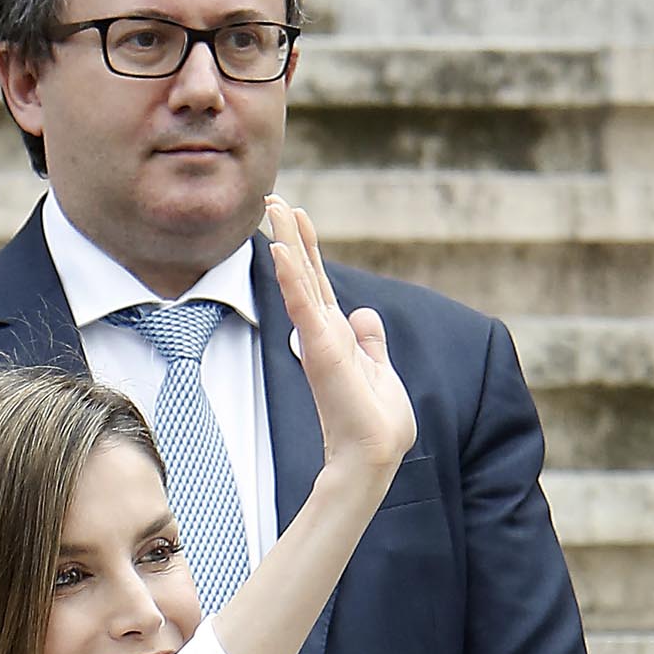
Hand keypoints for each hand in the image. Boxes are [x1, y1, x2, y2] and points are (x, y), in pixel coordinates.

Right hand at [265, 195, 416, 484]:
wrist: (374, 453)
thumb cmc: (376, 423)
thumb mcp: (380, 371)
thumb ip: (371, 341)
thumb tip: (365, 315)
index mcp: (336, 338)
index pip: (319, 284)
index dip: (308, 249)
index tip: (297, 216)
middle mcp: (323, 334)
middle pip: (304, 274)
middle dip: (290, 235)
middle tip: (273, 200)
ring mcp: (319, 340)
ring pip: (300, 281)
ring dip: (287, 243)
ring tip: (275, 208)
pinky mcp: (321, 349)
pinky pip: (304, 305)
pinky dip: (293, 276)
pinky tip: (283, 249)